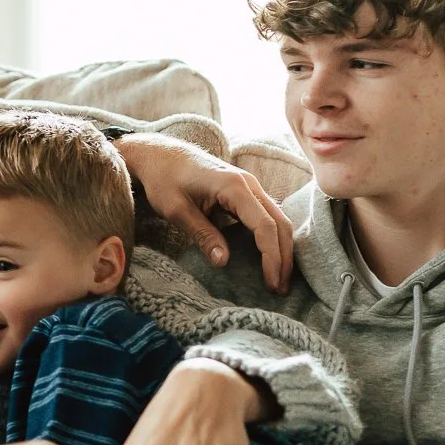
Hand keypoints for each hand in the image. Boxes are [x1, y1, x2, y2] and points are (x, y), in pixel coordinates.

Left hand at [113, 134, 293, 293]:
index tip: (270, 283)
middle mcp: (249, 184)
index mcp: (234, 186)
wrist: (161, 155)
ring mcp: (250, 185)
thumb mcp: (176, 210)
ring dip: (282, 249)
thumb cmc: (165, 179)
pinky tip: (269, 258)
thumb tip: (223, 262)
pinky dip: (273, 237)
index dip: (272, 257)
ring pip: (278, 219)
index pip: (264, 226)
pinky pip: (268, 215)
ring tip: (278, 279)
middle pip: (279, 223)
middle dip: (284, 257)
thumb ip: (202, 235)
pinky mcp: (246, 191)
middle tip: (279, 289)